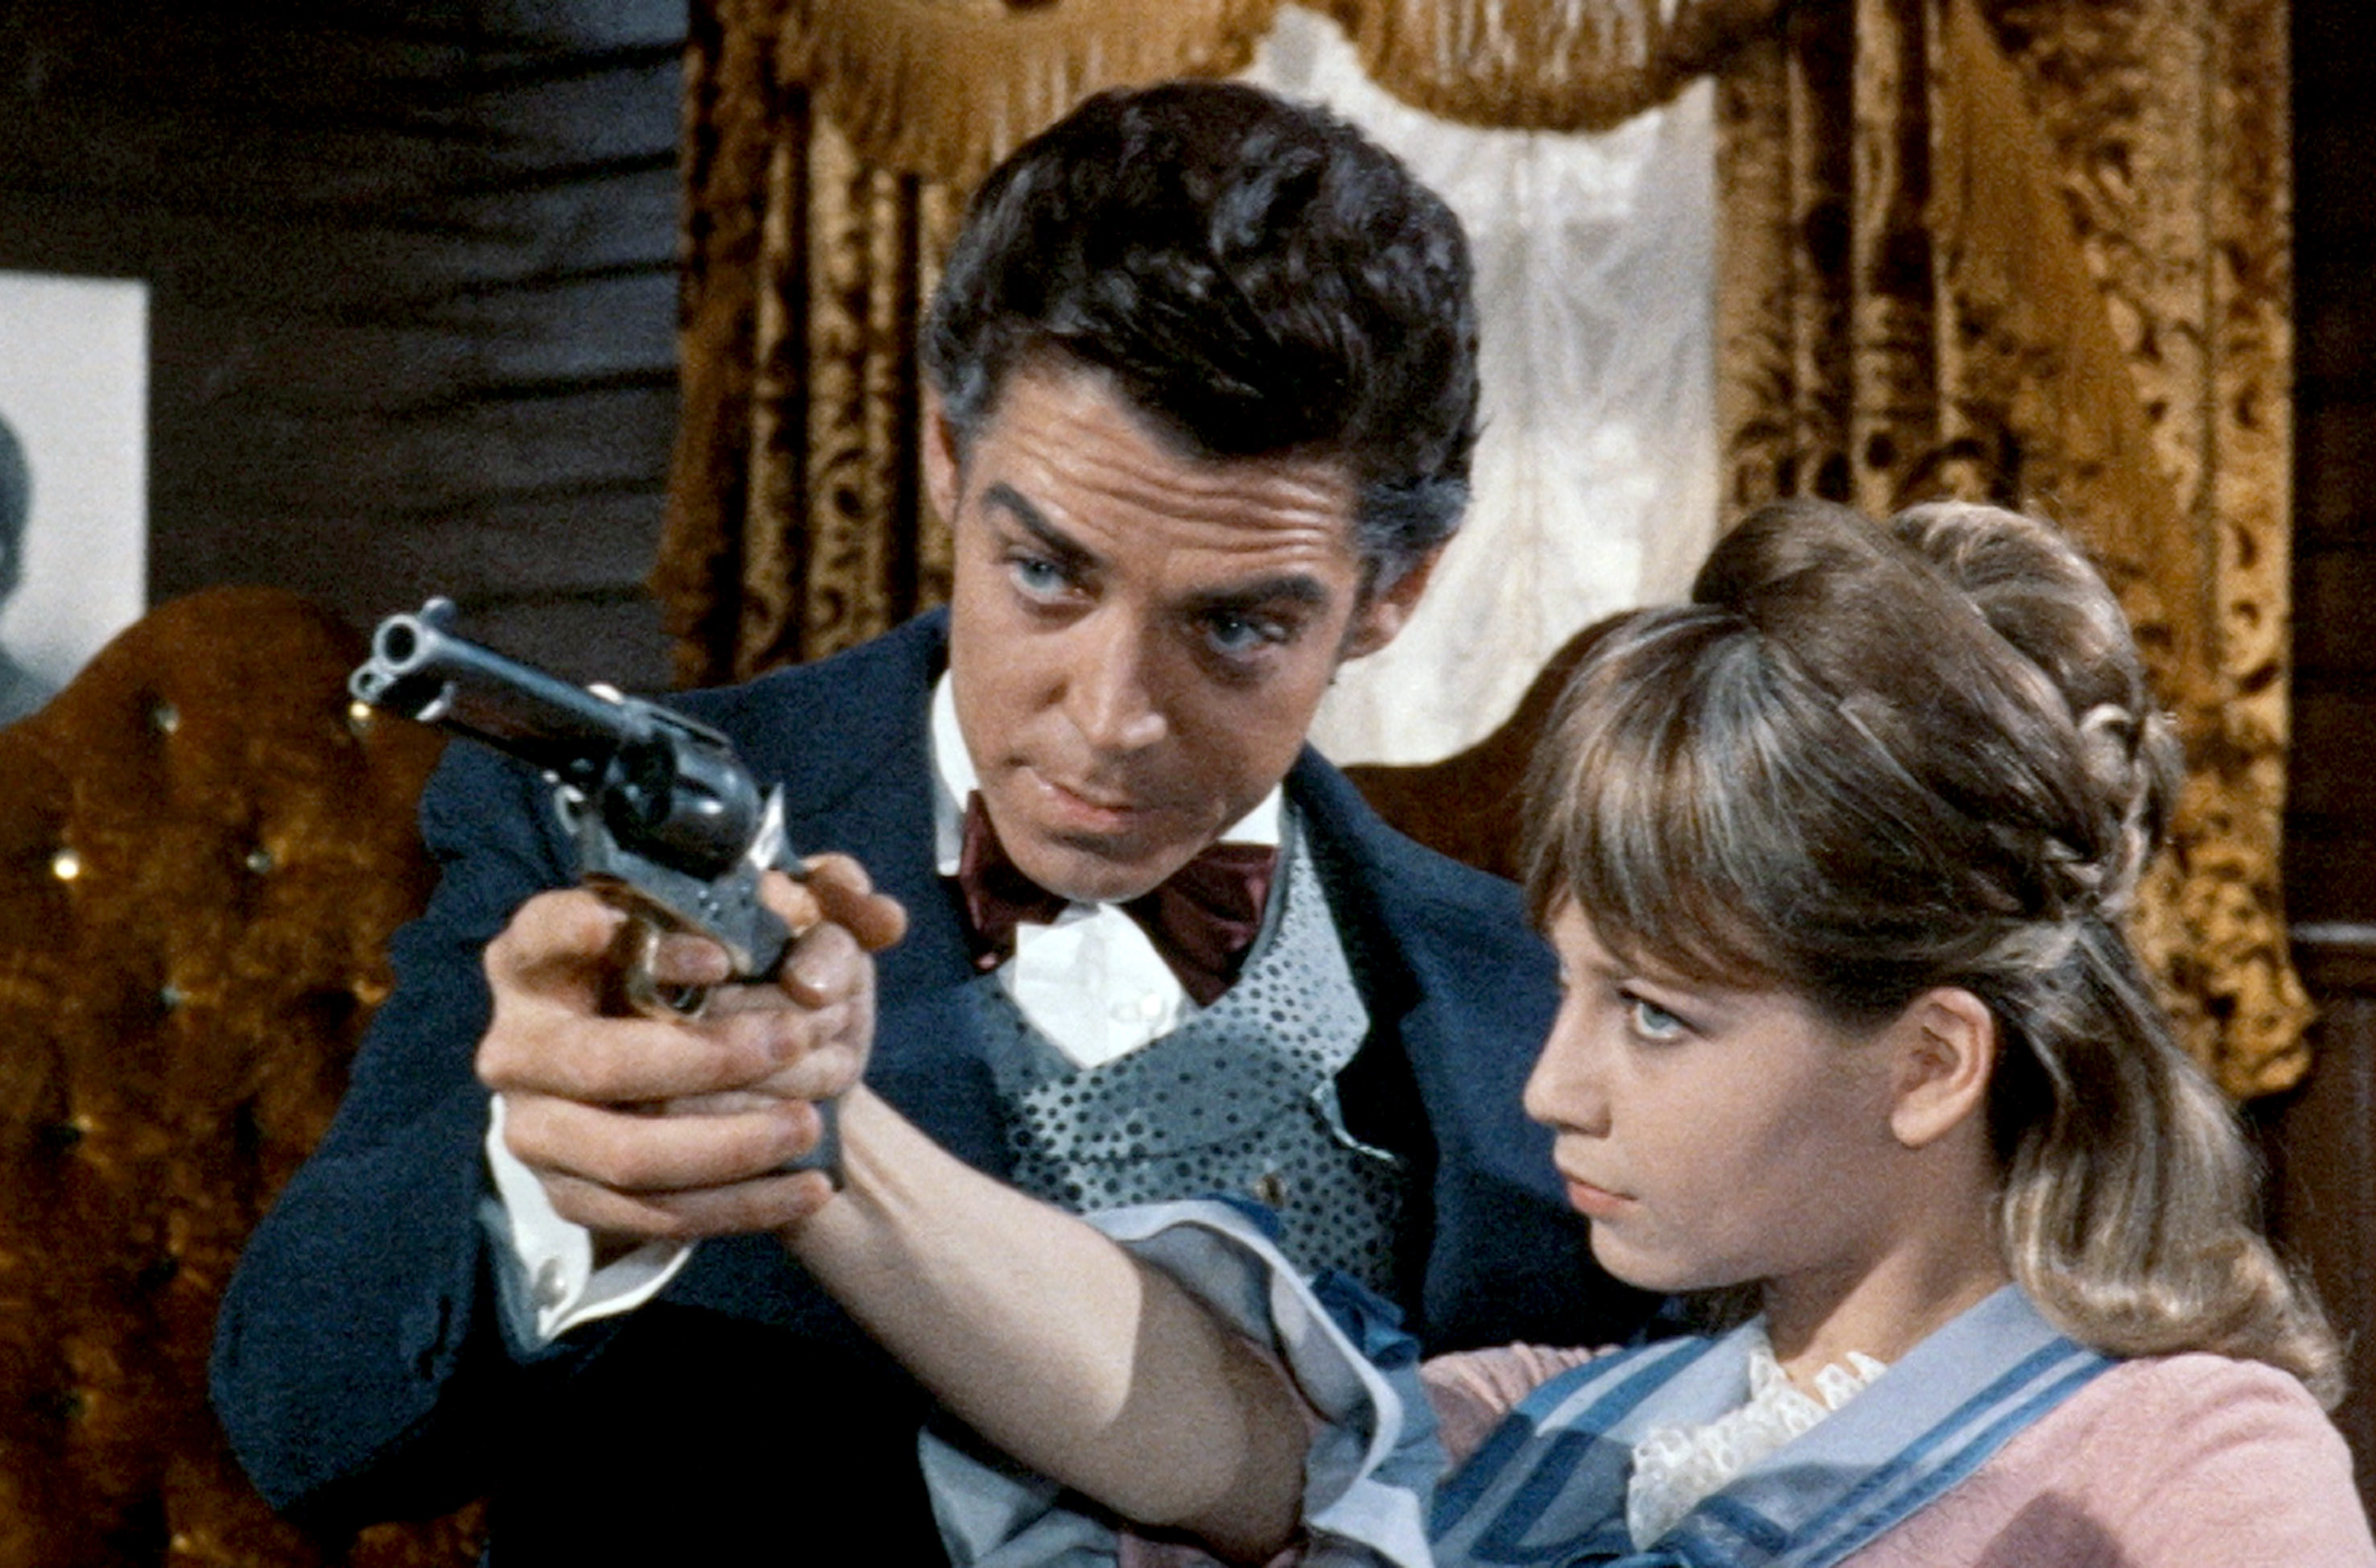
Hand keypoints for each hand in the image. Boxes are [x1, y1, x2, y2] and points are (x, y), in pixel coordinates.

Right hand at [478, 854, 905, 1248]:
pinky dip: (737, 1204)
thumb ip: (830, 897)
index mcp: (545, 954)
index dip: (603, 938)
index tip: (707, 954)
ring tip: (809, 1123)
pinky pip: (653, 1215)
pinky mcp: (571, 1194)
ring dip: (727, 1145)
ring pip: (627, 1152)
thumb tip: (875, 920)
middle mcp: (523, 1039)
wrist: (720, 1079)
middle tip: (792, 1040)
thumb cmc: (740, 982)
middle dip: (704, 1058)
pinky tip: (808, 1183)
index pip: (543, 932)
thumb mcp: (782, 922)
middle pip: (597, 1061)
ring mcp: (536, 1125)